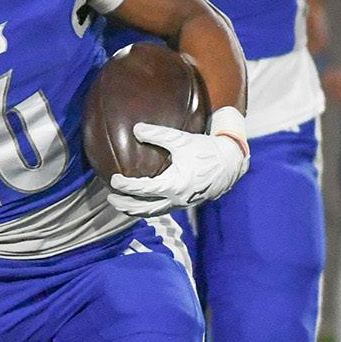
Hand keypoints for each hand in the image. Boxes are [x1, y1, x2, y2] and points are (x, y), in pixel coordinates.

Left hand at [107, 122, 248, 217]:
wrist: (229, 163)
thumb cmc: (206, 149)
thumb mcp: (182, 140)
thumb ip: (158, 134)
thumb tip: (136, 129)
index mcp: (175, 184)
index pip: (144, 189)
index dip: (126, 186)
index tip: (114, 180)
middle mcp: (177, 199)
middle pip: (144, 208)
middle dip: (125, 205)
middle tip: (110, 197)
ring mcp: (181, 204)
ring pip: (153, 213)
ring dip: (135, 210)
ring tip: (121, 204)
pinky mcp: (185, 203)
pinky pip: (162, 210)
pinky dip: (148, 208)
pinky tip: (141, 202)